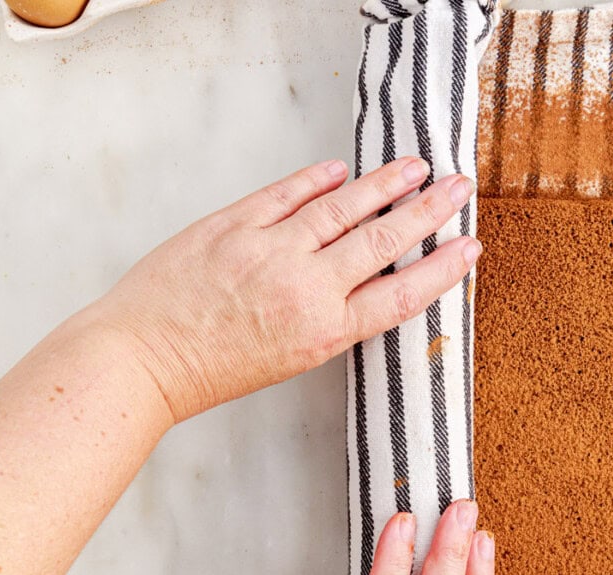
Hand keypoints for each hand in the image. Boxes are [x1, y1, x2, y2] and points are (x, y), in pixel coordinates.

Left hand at [93, 157, 478, 422]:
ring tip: (414, 167)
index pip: (402, 295)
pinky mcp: (232, 225)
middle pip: (383, 242)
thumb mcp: (287, 359)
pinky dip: (315, 178)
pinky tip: (340, 169)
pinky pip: (285, 194)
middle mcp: (304, 288)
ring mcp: (268, 250)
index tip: (470, 247)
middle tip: (458, 187)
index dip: (443, 269)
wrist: (142, 359)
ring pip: (341, 208)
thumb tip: (359, 280)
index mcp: (323, 332)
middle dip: (427, 211)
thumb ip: (328, 320)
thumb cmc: (210, 369)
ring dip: (383, 185)